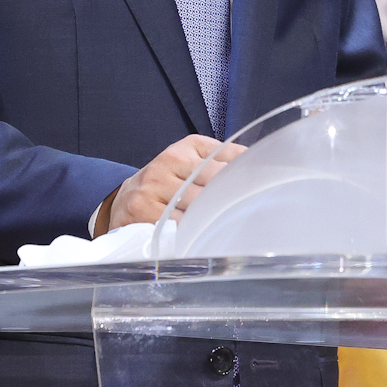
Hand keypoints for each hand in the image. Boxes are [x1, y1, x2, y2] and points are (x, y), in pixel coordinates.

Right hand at [103, 134, 243, 231]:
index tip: (265, 187)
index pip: (225, 159)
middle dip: (233, 199)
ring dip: (214, 218)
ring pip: (197, 205)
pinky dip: (192, 233)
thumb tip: (256, 162)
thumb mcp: (190, 161)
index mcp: (185, 148)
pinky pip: (177, 225)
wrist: (121, 200)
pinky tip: (202, 238)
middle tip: (252, 213)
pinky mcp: (141, 210)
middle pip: (214, 183)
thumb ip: (222, 159)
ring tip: (230, 228)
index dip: (246, 175)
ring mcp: (153, 186)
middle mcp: (167, 162)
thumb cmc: (166, 182)